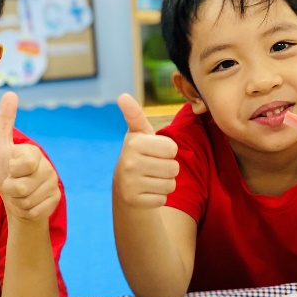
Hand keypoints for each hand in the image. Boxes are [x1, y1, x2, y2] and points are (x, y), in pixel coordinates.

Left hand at [0, 91, 60, 222]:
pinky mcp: (55, 200)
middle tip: (12, 182)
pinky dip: (25, 210)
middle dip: (10, 189)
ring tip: (19, 193)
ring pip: (27, 200)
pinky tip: (27, 203)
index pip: (21, 164)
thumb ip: (5, 122)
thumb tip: (11, 92)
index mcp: (34, 153)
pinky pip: (34, 211)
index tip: (10, 167)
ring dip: (16, 200)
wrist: (13, 197)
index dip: (10, 170)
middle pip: (21, 187)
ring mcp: (52, 184)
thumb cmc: (4, 170)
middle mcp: (47, 167)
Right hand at [113, 94, 178, 208]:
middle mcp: (129, 163)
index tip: (156, 151)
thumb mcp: (139, 134)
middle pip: (174, 167)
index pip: (172, 148)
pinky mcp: (134, 201)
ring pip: (170, 184)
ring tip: (152, 178)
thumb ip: (135, 115)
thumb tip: (122, 96)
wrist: (124, 186)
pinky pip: (163, 198)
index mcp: (134, 143)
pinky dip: (159, 196)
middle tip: (154, 167)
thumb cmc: (139, 154)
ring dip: (166, 183)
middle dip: (169, 168)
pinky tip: (147, 191)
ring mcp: (130, 184)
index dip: (168, 151)